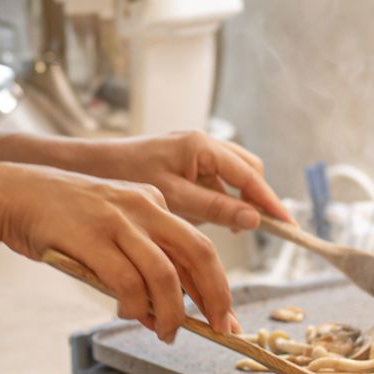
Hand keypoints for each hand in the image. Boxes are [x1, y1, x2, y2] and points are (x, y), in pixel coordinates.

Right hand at [0, 163, 233, 342]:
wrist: (14, 194)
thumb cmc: (63, 220)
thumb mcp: (113, 229)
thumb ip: (140, 265)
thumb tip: (164, 313)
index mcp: (154, 202)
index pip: (200, 247)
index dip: (218, 286)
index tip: (225, 317)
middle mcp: (144, 206)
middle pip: (198, 254)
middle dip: (215, 297)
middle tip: (218, 329)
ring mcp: (118, 220)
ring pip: (165, 273)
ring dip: (173, 311)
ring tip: (168, 333)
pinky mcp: (92, 237)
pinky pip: (127, 281)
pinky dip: (135, 306)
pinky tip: (131, 316)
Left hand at [86, 131, 292, 230]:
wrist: (86, 166)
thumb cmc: (125, 177)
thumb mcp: (173, 198)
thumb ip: (215, 208)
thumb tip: (254, 220)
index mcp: (202, 146)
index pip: (250, 176)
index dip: (270, 201)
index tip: (287, 224)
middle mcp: (202, 143)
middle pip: (247, 172)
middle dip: (252, 200)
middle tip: (252, 229)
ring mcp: (193, 152)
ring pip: (230, 178)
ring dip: (230, 202)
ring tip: (219, 227)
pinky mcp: (183, 163)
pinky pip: (211, 182)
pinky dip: (213, 201)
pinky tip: (197, 219)